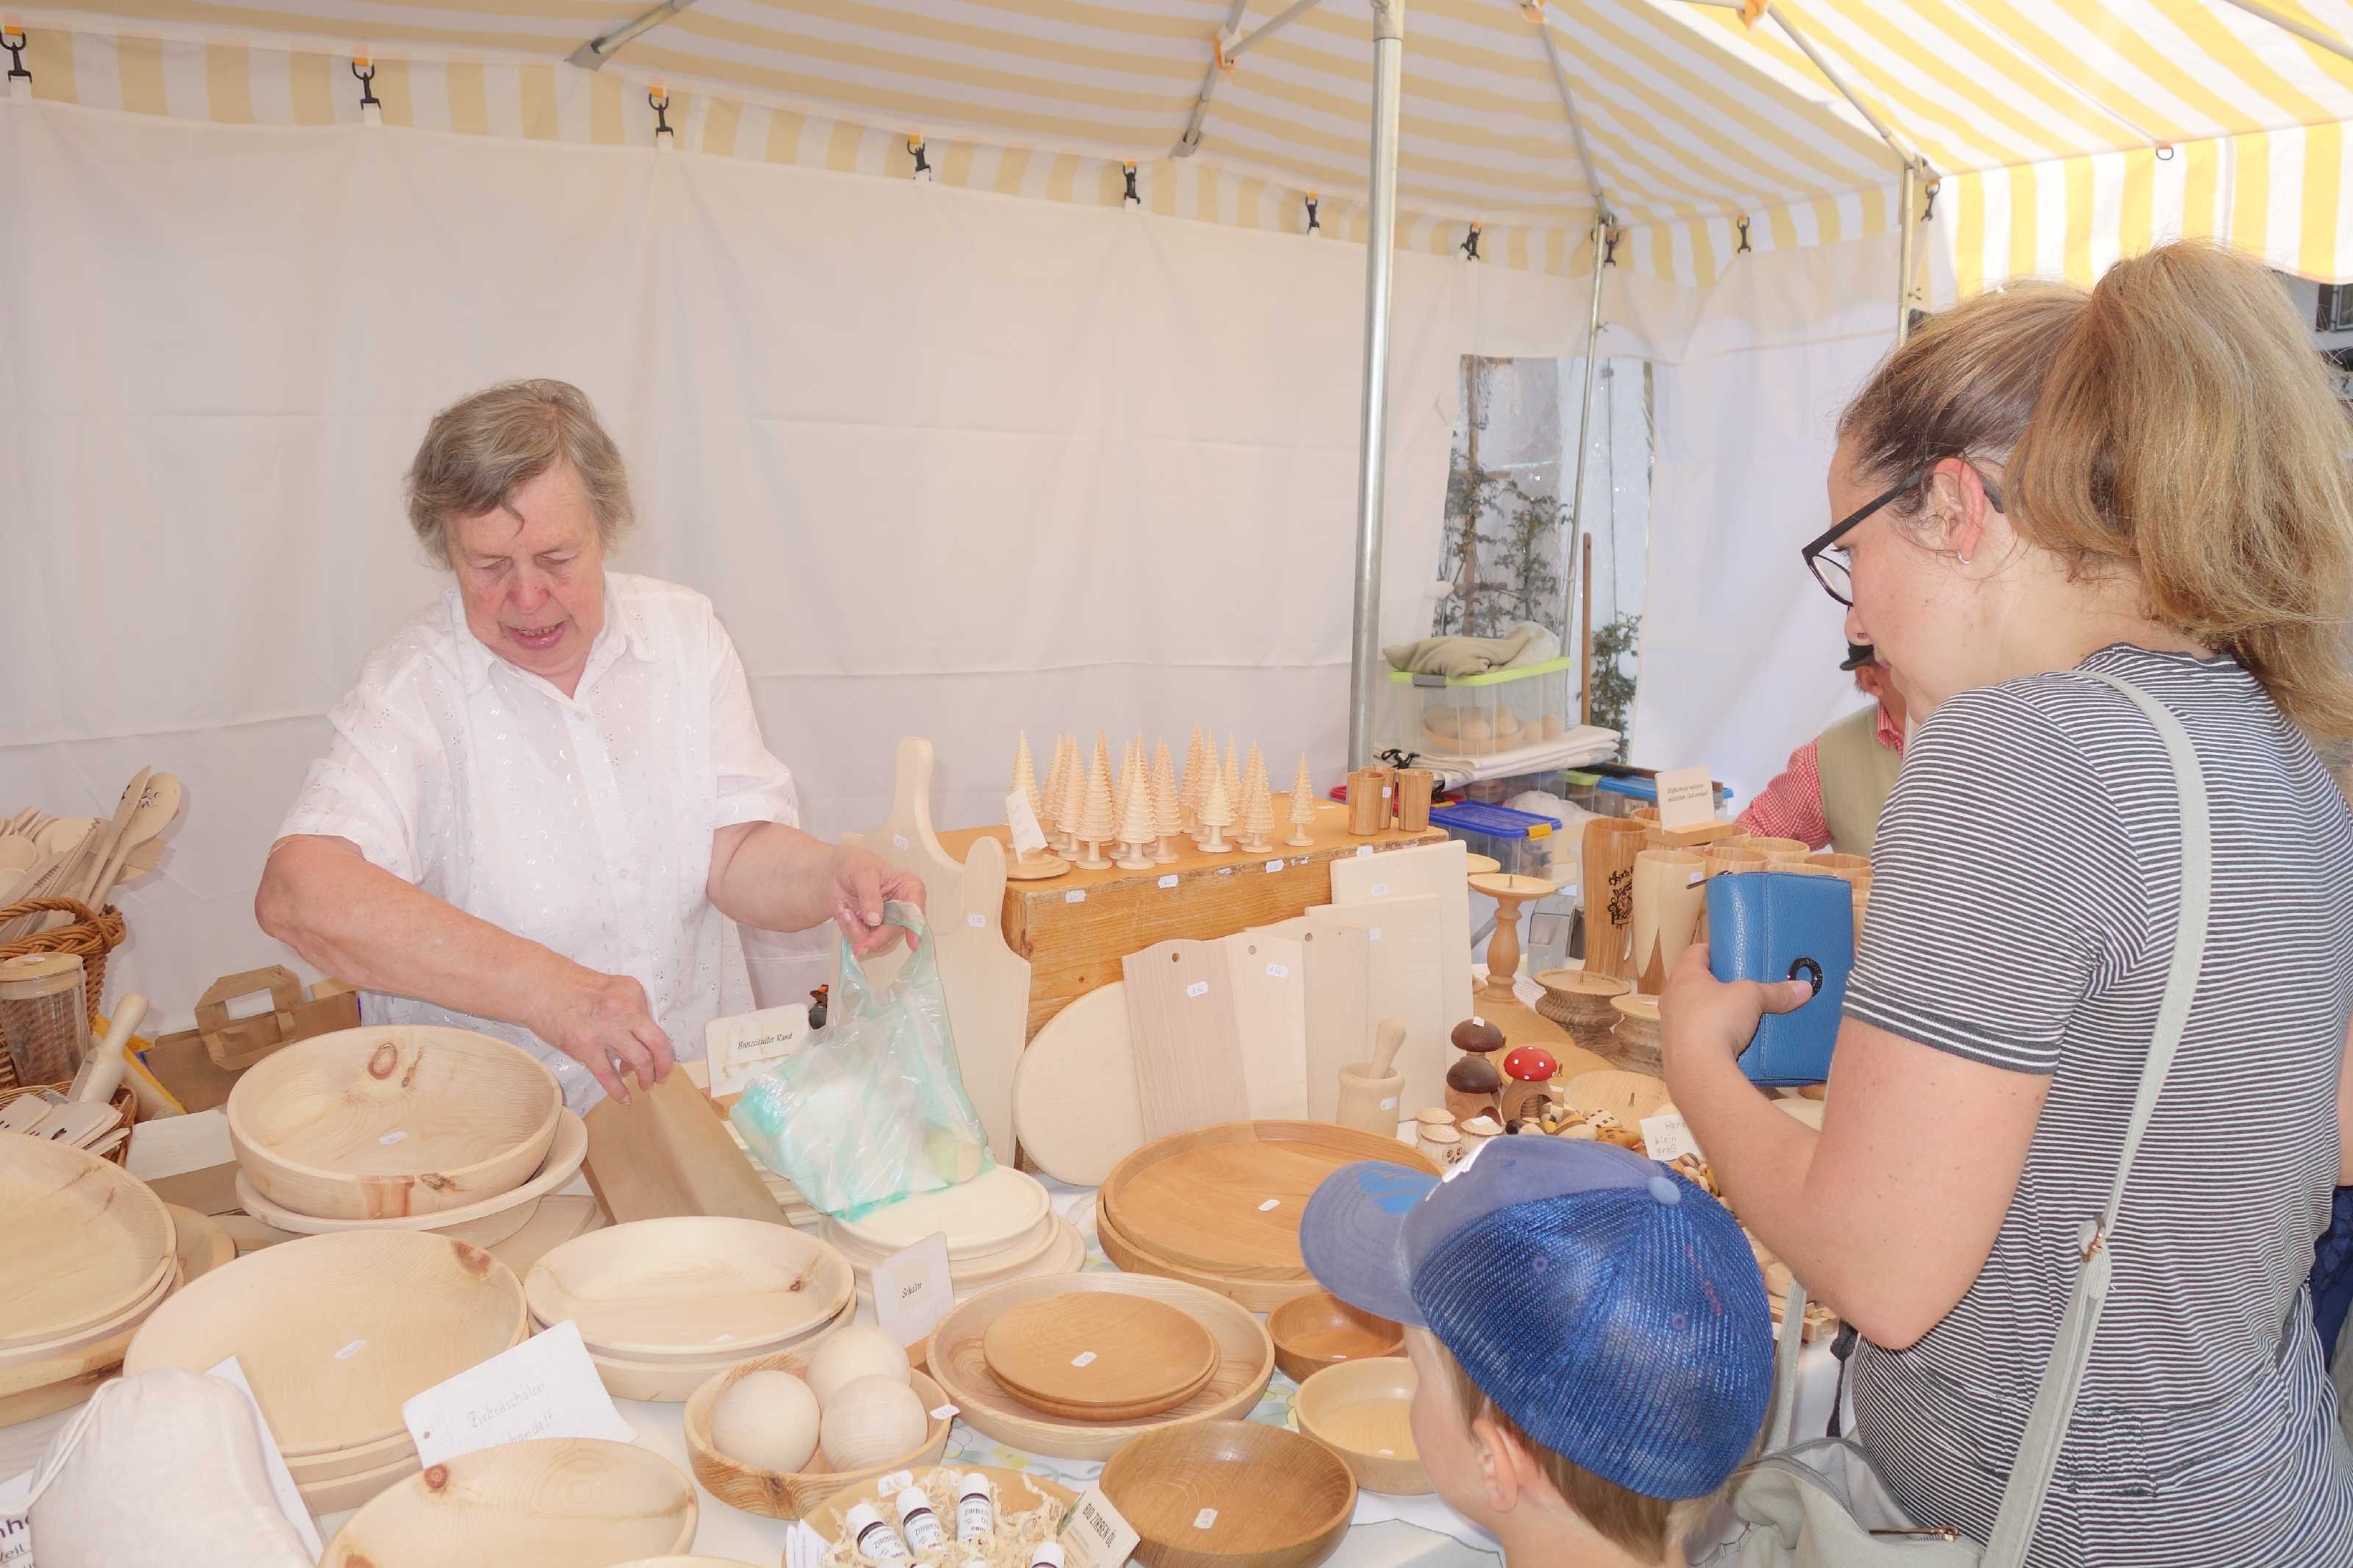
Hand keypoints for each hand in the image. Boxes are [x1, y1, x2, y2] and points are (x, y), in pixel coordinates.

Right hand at [530, 965, 673, 1104]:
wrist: (539, 987)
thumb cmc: (572, 987)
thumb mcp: (611, 990)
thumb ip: (628, 1013)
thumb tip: (636, 1048)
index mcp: (632, 993)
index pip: (655, 1026)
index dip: (661, 1047)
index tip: (661, 1059)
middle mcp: (624, 1010)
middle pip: (656, 1044)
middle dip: (663, 1065)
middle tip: (660, 1077)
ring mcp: (605, 1029)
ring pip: (639, 1060)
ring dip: (645, 1077)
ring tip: (644, 1086)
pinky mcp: (585, 1046)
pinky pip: (608, 1074)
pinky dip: (618, 1090)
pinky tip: (624, 1098)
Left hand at [829, 846, 926, 957]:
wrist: (836, 874)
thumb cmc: (855, 865)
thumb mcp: (862, 872)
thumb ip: (869, 895)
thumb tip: (875, 920)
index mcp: (909, 889)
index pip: (915, 910)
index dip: (915, 928)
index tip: (912, 944)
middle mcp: (903, 910)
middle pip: (894, 932)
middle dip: (870, 932)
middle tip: (846, 916)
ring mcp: (888, 924)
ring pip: (877, 942)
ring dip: (854, 929)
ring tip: (843, 909)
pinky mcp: (874, 933)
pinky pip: (862, 942)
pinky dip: (849, 930)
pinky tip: (844, 913)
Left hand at [1657, 943, 1813, 1098]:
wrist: (1698, 1071)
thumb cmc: (1717, 1020)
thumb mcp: (1752, 998)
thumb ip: (1775, 992)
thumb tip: (1804, 989)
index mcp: (1684, 976)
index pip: (1696, 952)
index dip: (1714, 950)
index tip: (1731, 953)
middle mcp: (1671, 998)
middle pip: (1693, 984)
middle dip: (1716, 985)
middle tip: (1741, 987)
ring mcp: (1670, 1027)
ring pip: (1693, 1012)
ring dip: (1712, 1013)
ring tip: (1739, 1017)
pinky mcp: (1676, 1052)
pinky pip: (1695, 1038)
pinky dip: (1711, 1038)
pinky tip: (1730, 1044)